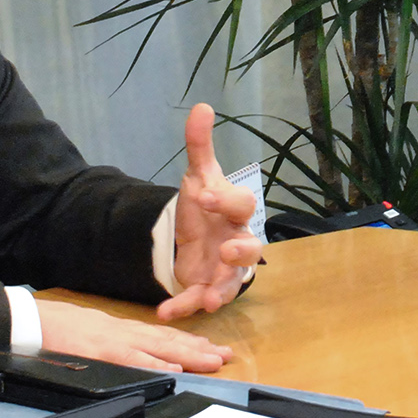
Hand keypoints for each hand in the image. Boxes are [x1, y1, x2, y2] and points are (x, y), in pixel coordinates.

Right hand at [36, 298, 232, 371]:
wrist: (29, 321)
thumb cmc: (55, 327)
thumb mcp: (90, 332)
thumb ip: (112, 342)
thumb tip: (131, 354)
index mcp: (121, 330)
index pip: (162, 335)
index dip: (189, 342)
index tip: (211, 347)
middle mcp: (124, 333)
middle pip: (169, 341)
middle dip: (200, 349)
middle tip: (226, 355)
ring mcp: (114, 342)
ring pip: (160, 349)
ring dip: (189, 356)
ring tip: (214, 360)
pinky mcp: (102, 353)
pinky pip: (133, 360)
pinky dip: (155, 366)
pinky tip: (174, 371)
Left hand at [157, 102, 262, 320]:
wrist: (195, 238)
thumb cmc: (206, 208)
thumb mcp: (199, 176)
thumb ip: (199, 145)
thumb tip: (202, 106)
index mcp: (236, 212)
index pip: (241, 203)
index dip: (225, 199)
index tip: (202, 194)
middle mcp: (238, 242)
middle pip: (252, 249)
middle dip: (241, 252)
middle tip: (225, 252)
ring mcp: (226, 270)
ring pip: (233, 282)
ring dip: (222, 290)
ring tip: (210, 300)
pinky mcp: (207, 289)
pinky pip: (199, 300)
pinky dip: (185, 307)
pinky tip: (166, 311)